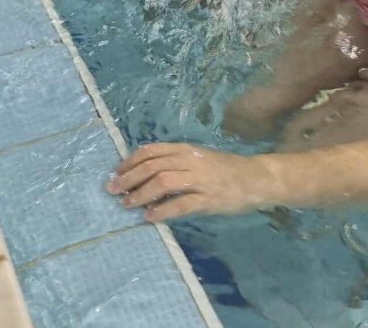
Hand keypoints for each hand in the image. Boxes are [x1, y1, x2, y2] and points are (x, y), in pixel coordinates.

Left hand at [107, 144, 269, 220]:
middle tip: (112, 190)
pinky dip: (163, 210)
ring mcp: (200, 179)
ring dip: (141, 194)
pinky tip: (150, 217)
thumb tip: (144, 175)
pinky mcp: (209, 199)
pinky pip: (181, 204)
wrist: (256, 178)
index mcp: (186, 149)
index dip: (130, 161)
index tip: (115, 173)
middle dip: (128, 178)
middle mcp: (190, 161)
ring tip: (127, 204)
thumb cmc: (224, 169)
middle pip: (152, 166)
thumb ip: (175, 164)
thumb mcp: (198, 159)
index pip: (151, 151)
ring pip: (163, 182)